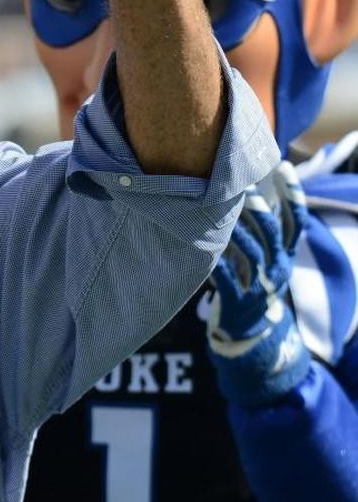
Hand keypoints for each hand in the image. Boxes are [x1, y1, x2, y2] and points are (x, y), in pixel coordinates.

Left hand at [207, 161, 310, 405]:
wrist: (248, 334)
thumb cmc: (249, 283)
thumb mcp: (263, 259)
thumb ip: (260, 231)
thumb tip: (251, 190)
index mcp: (286, 257)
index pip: (298, 223)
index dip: (294, 196)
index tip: (285, 167)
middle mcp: (278, 270)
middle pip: (274, 235)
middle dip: (260, 210)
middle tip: (244, 187)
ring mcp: (260, 288)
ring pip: (252, 254)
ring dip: (236, 232)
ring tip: (219, 212)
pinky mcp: (239, 303)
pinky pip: (227, 279)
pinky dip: (215, 263)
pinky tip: (203, 248)